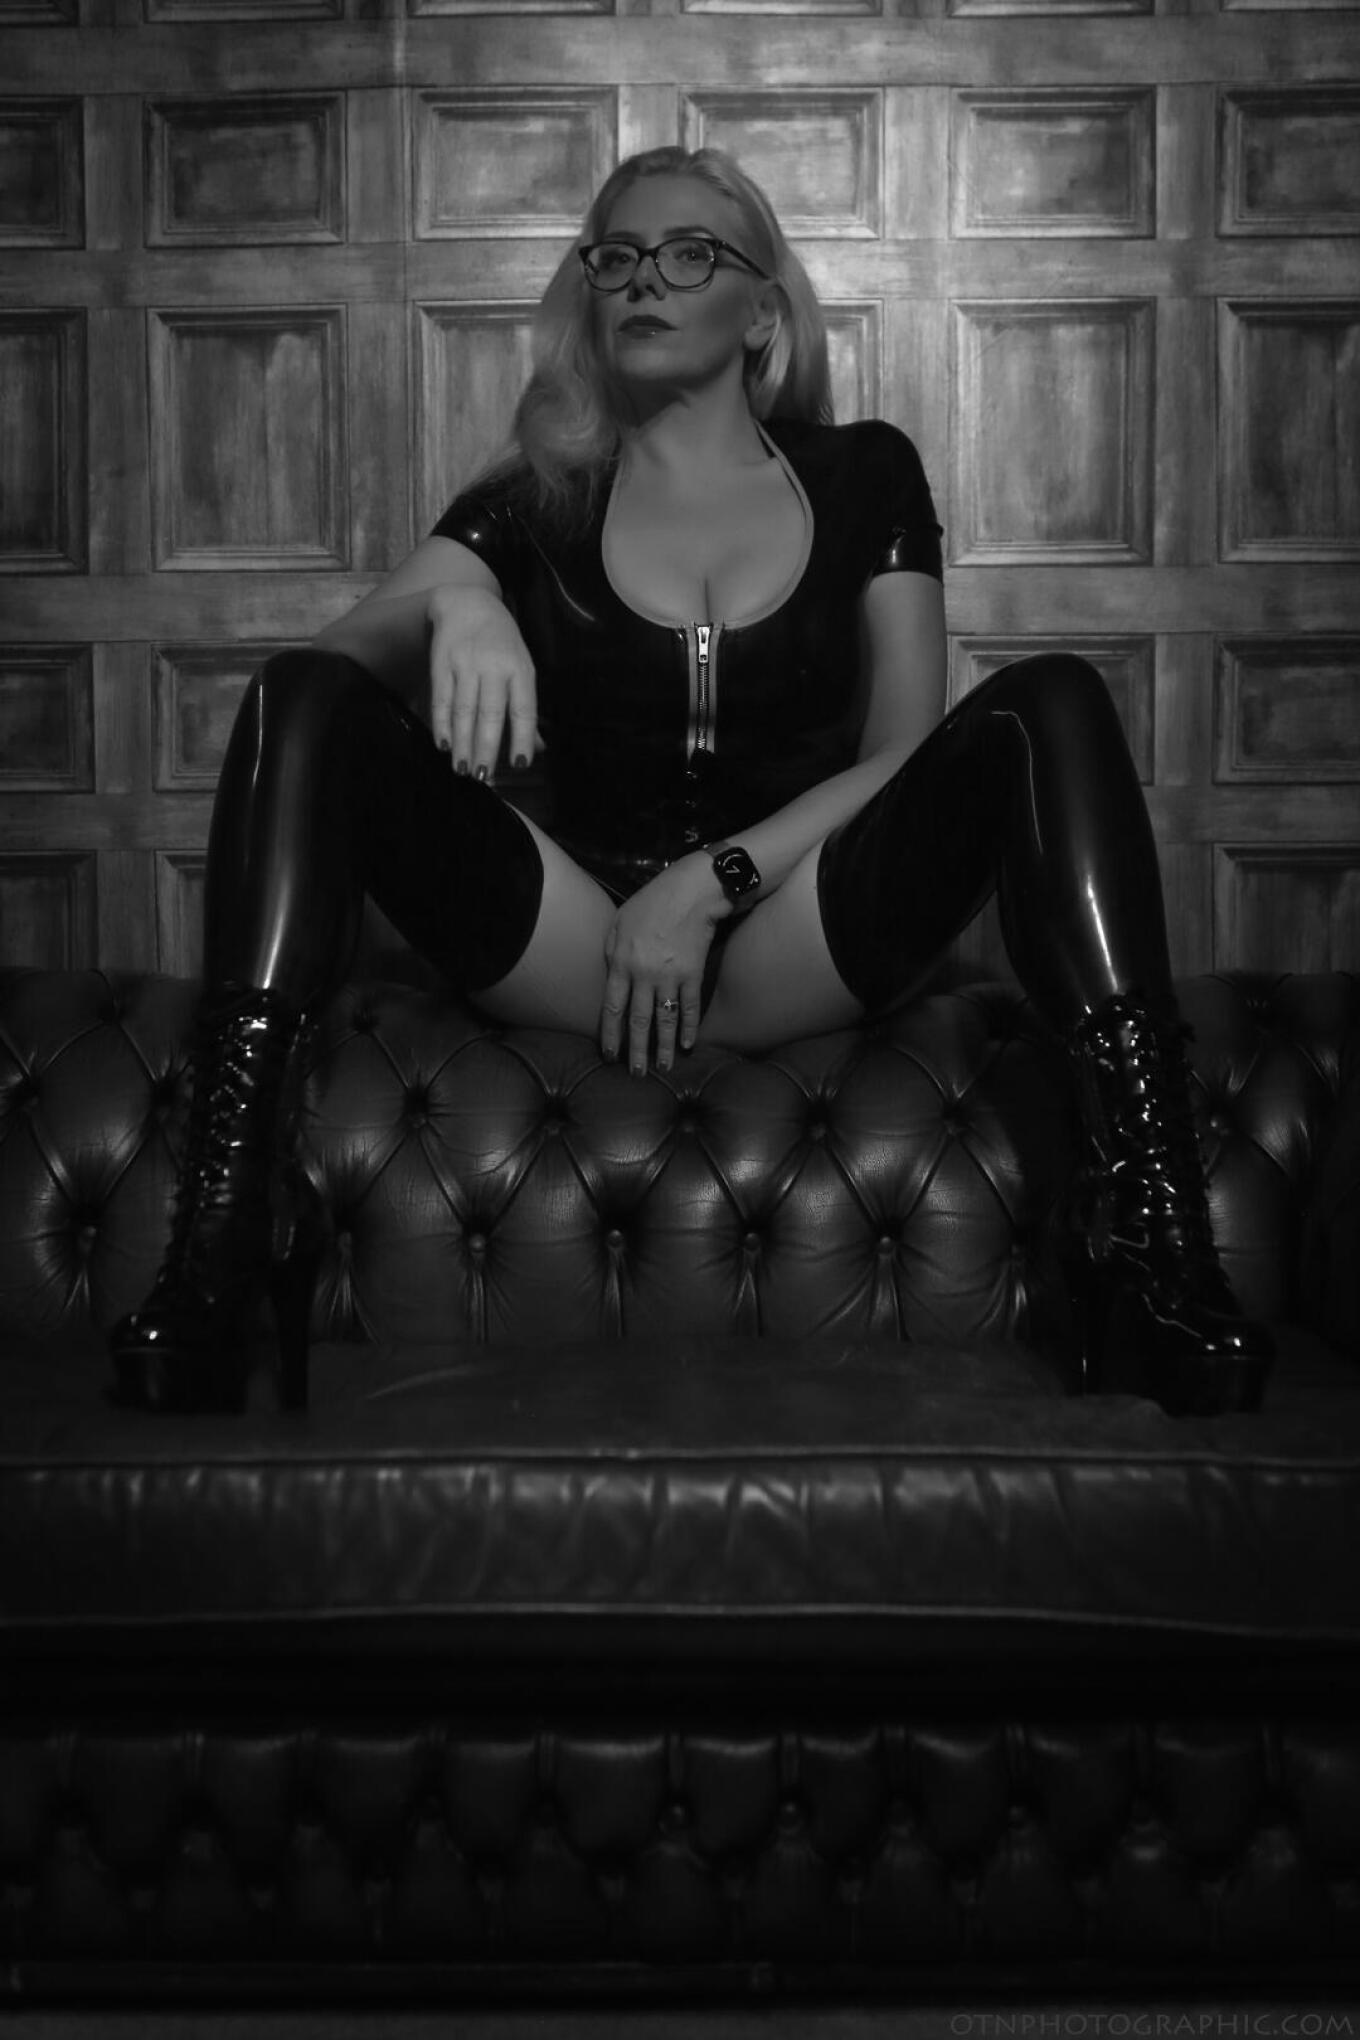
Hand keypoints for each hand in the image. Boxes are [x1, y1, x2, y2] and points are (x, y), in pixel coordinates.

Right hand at [427, 583, 541, 777]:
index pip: (524, 708)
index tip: (520, 764)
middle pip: (490, 713)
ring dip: (462, 743)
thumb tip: (537, 748)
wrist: (468, 602)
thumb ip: (525, 709)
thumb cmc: (501, 643)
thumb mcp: (521, 668)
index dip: (523, 737)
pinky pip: (441, 698)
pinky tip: (444, 745)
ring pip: (464, 710)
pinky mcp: (442, 662)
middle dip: (486, 748)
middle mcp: (494, 666)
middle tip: (483, 777)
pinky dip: (441, 723)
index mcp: (520, 669)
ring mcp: (466, 663)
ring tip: (462, 769)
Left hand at [600, 857, 730, 1074]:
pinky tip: (687, 1045)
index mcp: (620, 963)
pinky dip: (689, 1028)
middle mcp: (644, 975)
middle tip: (635, 1074)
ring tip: (663, 1068)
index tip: (610, 1054)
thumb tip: (610, 978)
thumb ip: (610, 951)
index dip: (611, 1034)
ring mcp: (670, 977)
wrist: (691, 891)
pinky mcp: (693, 974)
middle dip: (636, 1050)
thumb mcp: (618, 922)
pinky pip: (689, 1007)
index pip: (612, 1008)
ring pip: (664, 1020)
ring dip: (663, 1047)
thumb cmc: (651, 902)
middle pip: (638, 1021)